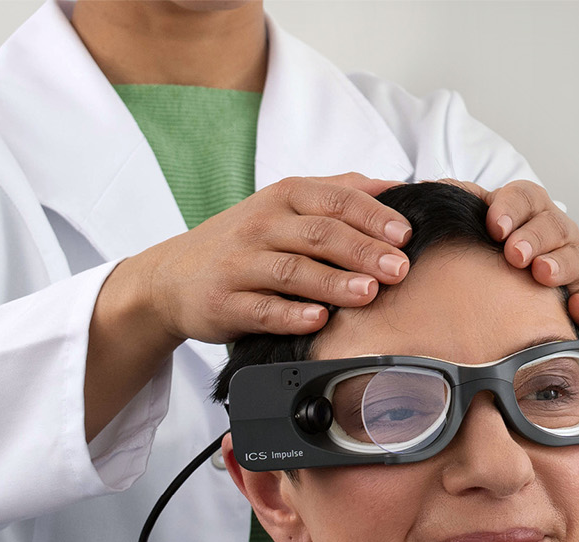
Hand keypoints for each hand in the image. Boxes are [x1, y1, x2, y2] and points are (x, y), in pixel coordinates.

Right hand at [113, 173, 412, 344]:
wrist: (172, 277)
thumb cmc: (247, 240)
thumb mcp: (287, 205)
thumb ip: (341, 192)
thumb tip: (399, 185)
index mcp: (284, 197)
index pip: (335, 199)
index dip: (373, 216)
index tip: (406, 234)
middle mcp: (261, 225)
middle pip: (319, 234)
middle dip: (363, 251)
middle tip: (399, 269)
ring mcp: (239, 264)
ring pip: (292, 270)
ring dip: (333, 282)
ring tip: (368, 293)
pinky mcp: (223, 302)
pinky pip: (260, 309)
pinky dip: (290, 315)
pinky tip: (318, 320)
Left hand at [440, 179, 578, 337]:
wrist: (550, 294)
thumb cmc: (510, 257)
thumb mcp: (488, 229)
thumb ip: (462, 207)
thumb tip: (422, 192)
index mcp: (530, 212)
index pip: (525, 196)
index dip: (511, 208)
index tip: (494, 226)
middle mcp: (558, 232)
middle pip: (552, 224)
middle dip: (533, 237)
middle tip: (514, 254)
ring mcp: (577, 261)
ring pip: (575, 256)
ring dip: (559, 264)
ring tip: (541, 274)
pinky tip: (575, 307)